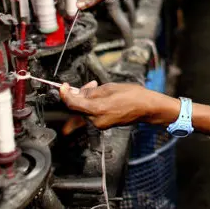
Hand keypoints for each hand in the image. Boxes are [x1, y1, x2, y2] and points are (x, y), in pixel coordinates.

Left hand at [59, 81, 179, 129]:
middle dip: (80, 94)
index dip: (65, 94)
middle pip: (78, 107)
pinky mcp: (104, 125)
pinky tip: (101, 97)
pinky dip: (92, 105)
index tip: (62, 86)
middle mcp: (96, 120)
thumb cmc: (132, 95)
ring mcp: (100, 124)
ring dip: (87, 99)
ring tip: (98, 88)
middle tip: (90, 84)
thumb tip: (80, 92)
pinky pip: (92, 113)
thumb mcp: (109, 87)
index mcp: (97, 109)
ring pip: (84, 110)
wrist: (147, 107)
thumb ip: (92, 91)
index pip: (72, 104)